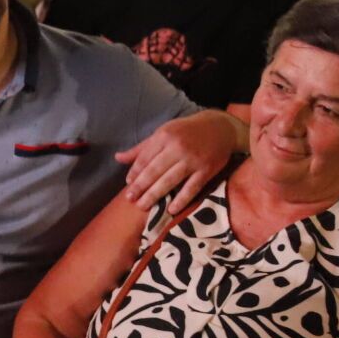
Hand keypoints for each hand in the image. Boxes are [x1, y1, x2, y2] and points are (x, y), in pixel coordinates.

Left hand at [116, 110, 238, 208]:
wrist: (220, 127)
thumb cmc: (187, 131)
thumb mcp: (163, 133)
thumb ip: (141, 148)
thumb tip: (118, 158)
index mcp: (164, 136)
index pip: (145, 158)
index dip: (135, 172)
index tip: (128, 184)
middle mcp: (177, 148)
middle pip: (154, 171)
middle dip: (140, 186)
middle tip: (130, 199)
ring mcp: (193, 160)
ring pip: (170, 181)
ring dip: (155, 195)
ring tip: (143, 206)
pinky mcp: (206, 170)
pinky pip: (191, 188)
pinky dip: (181, 199)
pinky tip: (171, 209)